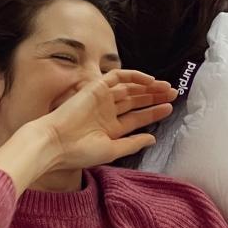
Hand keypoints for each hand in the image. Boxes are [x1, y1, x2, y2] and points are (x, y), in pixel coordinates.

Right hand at [26, 69, 177, 171]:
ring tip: (166, 87)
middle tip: (173, 94)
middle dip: (154, 97)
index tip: (169, 109)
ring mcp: (100, 100)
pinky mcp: (95, 88)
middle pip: (135, 101)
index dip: (153, 113)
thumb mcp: (111, 150)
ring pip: (128, 88)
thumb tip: (152, 139)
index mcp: (109, 129)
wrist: (55, 142)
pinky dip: (133, 76)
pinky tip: (149, 80)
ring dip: (147, 87)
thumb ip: (132, 144)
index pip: (136, 118)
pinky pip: (117, 77)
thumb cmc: (78, 152)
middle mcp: (106, 113)